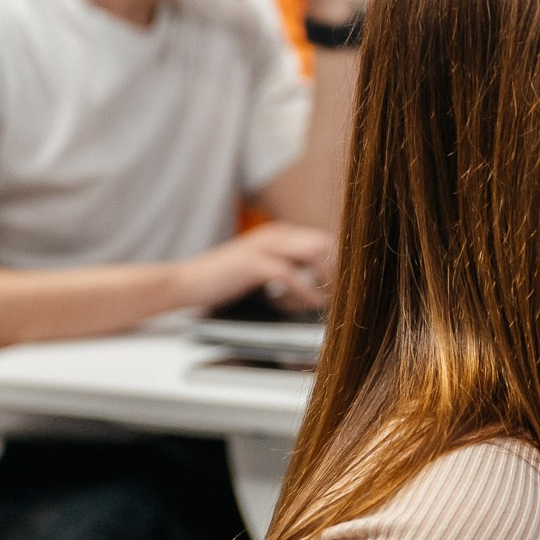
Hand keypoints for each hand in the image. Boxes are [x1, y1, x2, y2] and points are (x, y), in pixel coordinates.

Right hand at [174, 221, 333, 313]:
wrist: (188, 283)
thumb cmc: (227, 281)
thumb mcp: (265, 269)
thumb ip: (292, 269)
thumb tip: (324, 287)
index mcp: (281, 233)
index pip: (326, 240)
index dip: (342, 263)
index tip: (352, 286)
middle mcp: (276, 234)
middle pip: (327, 242)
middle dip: (340, 270)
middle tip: (346, 295)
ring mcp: (264, 246)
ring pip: (315, 253)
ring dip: (327, 279)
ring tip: (331, 301)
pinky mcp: (253, 263)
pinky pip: (290, 275)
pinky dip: (304, 292)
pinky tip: (310, 305)